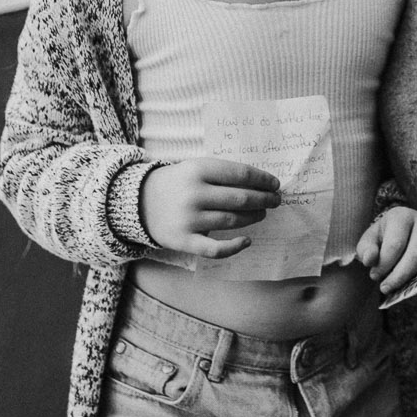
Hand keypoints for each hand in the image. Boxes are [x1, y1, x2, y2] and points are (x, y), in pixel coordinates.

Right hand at [140, 158, 281, 258]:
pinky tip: (247, 241)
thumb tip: (261, 184)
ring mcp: (188, 219)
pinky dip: (234, 246)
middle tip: (275, 200)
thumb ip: (223, 174)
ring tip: (262, 214)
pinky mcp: (183, 240)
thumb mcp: (196, 167)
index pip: (240, 174)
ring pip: (232, 221)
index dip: (262, 180)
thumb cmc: (178, 183)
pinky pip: (214, 249)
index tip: (275, 184)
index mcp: (198, 169)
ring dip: (253, 218)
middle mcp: (194, 193)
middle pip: (240, 198)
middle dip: (264, 200)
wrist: (140, 201)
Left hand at [357, 206, 416, 295]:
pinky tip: (416, 288)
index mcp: (403, 216)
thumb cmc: (384, 239)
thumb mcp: (370, 241)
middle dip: (399, 276)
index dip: (384, 265)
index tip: (374, 276)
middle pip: (415, 255)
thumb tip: (370, 260)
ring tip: (400, 288)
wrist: (404, 235)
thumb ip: (366, 250)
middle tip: (386, 288)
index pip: (395, 244)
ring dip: (415, 281)